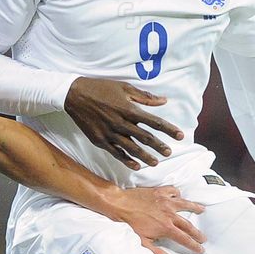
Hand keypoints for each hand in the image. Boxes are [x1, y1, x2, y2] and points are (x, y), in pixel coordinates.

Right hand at [64, 77, 182, 169]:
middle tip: (169, 152)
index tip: (180, 135)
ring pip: (131, 148)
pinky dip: (126, 160)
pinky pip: (116, 152)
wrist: (74, 95)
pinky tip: (135, 165)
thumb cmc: (101, 88)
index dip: (168, 129)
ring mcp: (110, 133)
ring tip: (155, 162)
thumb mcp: (124, 87)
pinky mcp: (100, 140)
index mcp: (129, 109)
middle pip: (145, 138)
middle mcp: (121, 123)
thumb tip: (164, 101)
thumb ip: (145, 97)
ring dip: (145, 156)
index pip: (154, 122)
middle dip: (159, 146)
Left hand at [105, 185, 206, 253]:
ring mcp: (165, 201)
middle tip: (204, 237)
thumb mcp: (142, 242)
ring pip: (185, 204)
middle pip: (188, 225)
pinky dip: (177, 193)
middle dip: (197, 233)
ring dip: (194, 207)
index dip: (194, 245)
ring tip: (202, 209)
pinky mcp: (160, 191)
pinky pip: (173, 191)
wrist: (119, 204)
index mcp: (166, 228)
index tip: (201, 249)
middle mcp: (169, 214)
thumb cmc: (129, 224)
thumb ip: (157, 252)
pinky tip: (178, 195)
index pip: (184, 239)